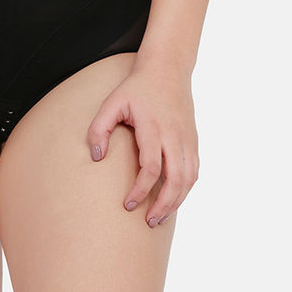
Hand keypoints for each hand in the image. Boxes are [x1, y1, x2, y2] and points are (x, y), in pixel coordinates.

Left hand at [87, 58, 198, 227]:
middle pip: (175, 180)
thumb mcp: (112, 102)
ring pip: (189, 179)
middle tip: (147, 221)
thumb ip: (99, 128)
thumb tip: (97, 157)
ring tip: (159, 217)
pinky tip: (173, 198)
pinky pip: (194, 171)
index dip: (140, 190)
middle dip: (163, 206)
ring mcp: (187, 139)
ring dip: (176, 202)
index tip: (128, 204)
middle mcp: (174, 135)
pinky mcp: (193, 140)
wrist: (167, 69)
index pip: (150, 168)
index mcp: (153, 127)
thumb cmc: (137, 87)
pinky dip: (185, 189)